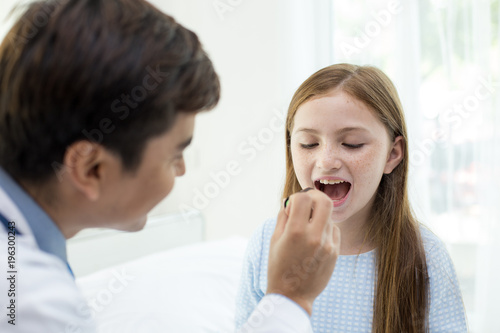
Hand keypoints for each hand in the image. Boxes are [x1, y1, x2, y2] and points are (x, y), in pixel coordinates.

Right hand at [266, 189, 339, 315]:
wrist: (293, 296)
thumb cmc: (279, 267)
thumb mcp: (275, 240)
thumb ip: (282, 217)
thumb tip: (289, 200)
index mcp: (295, 232)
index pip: (303, 198)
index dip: (296, 197)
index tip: (292, 205)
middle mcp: (314, 236)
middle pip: (325, 201)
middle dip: (315, 197)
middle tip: (307, 203)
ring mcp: (328, 245)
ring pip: (329, 215)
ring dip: (318, 214)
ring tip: (307, 226)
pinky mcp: (335, 252)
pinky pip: (334, 229)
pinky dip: (325, 227)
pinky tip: (315, 238)